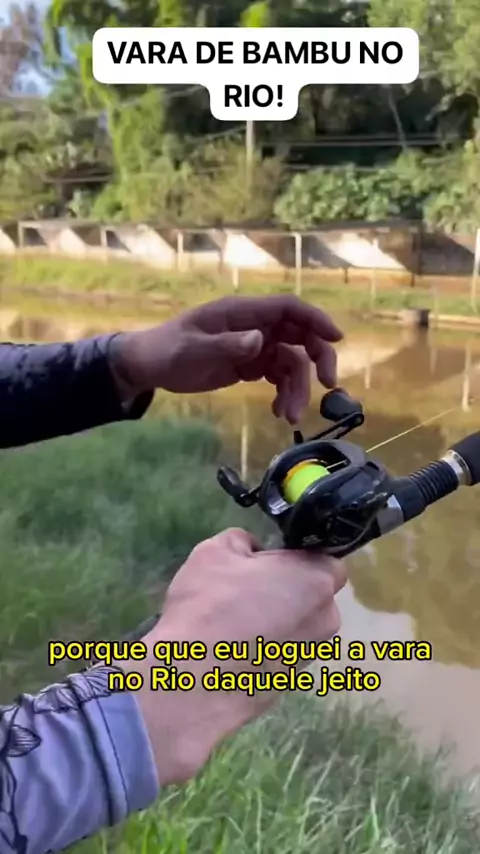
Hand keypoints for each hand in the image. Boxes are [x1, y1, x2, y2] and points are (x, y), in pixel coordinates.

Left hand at [109, 295, 342, 422]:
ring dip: (297, 388)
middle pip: (300, 335)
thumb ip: (226, 345)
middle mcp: (254, 326)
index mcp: (242, 312)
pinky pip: (277, 378)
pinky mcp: (250, 366)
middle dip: (317, 359)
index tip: (336, 339)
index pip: (288, 309)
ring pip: (291, 363)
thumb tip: (260, 340)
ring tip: (289, 416)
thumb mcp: (193, 349)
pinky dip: (282, 395)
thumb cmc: (167, 350)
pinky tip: (277, 412)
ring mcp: (254, 346)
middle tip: (326, 385)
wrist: (150, 366)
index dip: (315, 320)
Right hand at [130, 528, 345, 785]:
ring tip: (234, 623)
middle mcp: (324, 620)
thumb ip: (242, 541)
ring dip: (275, 622)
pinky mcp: (288, 686)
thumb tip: (251, 549)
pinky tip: (231, 650)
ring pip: (297, 628)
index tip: (266, 560)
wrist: (192, 680)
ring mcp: (309, 657)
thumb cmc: (211, 604)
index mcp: (316, 581)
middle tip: (246, 588)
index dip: (295, 556)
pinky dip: (263, 650)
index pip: (324, 559)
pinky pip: (280, 655)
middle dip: (287, 590)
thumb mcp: (215, 551)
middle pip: (312, 595)